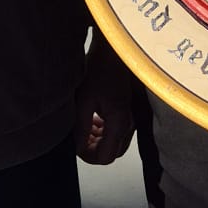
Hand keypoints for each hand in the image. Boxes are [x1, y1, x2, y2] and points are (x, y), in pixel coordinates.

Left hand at [75, 35, 135, 164]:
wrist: (112, 50)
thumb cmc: (100, 70)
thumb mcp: (84, 101)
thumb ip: (82, 128)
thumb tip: (78, 147)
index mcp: (119, 123)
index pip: (105, 157)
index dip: (88, 156)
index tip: (76, 147)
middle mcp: (129, 123)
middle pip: (112, 153)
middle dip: (94, 149)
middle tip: (80, 138)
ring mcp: (131, 117)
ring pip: (115, 142)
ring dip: (99, 140)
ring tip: (86, 126)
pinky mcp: (128, 110)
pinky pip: (117, 130)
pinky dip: (105, 130)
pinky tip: (95, 117)